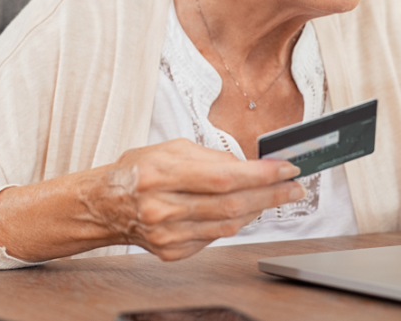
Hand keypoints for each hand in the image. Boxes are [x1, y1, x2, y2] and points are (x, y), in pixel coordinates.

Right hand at [90, 139, 303, 259]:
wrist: (104, 206)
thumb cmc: (137, 171)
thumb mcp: (170, 149)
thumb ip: (210, 157)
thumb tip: (249, 166)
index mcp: (161, 174)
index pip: (223, 177)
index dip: (261, 175)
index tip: (286, 168)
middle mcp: (163, 207)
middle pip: (231, 204)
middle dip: (271, 194)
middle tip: (295, 186)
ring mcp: (168, 234)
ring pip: (227, 225)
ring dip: (259, 209)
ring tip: (278, 196)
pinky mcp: (172, 251)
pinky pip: (215, 237)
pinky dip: (235, 223)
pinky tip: (247, 210)